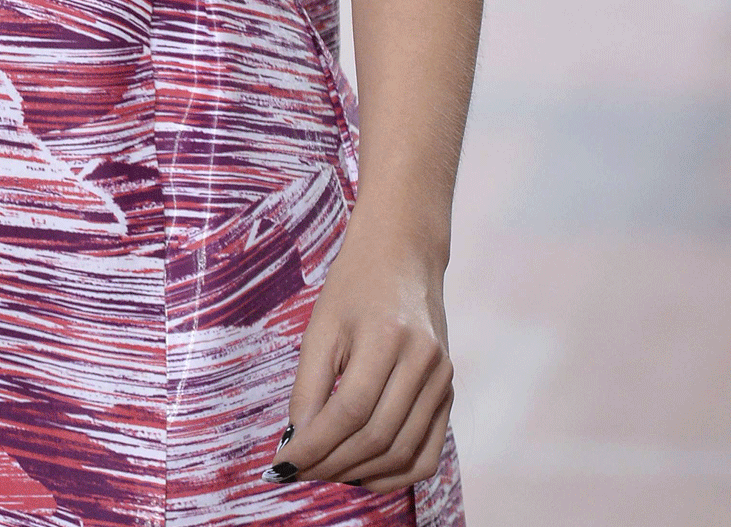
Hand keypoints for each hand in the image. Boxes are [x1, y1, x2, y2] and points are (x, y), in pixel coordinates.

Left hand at [269, 210, 453, 495]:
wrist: (403, 254)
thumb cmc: (354, 286)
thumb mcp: (321, 327)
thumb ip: (308, 387)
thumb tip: (297, 445)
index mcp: (387, 337)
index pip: (349, 412)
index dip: (313, 446)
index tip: (281, 465)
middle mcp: (423, 361)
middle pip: (376, 437)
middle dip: (331, 464)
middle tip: (298, 471)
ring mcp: (443, 379)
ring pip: (401, 453)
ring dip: (358, 473)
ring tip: (323, 471)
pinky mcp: (449, 393)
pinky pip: (427, 454)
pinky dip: (394, 475)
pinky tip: (362, 474)